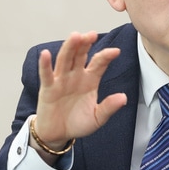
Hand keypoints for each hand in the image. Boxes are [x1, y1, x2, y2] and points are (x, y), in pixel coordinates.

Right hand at [32, 32, 126, 150]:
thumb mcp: (97, 118)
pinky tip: (46, 54)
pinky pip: (46, 75)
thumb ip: (109, 107)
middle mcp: (75, 76)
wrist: (59, 135)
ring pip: (65, 60)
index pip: (99, 63)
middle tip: (91, 34)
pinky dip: (45, 64)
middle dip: (85, 44)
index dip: (106, 56)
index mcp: (90, 80)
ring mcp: (61, 80)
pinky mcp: (48, 88)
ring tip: (75, 36)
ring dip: (69, 47)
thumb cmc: (78, 123)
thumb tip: (124, 98)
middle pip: (80, 55)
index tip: (116, 51)